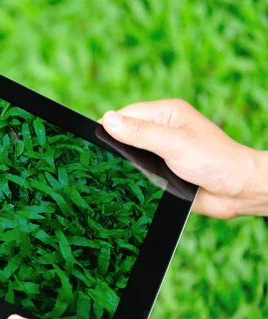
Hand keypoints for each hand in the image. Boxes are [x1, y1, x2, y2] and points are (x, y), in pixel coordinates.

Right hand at [100, 99, 267, 218]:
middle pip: (125, 134)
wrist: (237, 191)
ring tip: (122, 173)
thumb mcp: (174, 144)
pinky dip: (133, 177)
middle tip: (106, 161)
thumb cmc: (215, 160)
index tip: (95, 142)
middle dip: (116, 147)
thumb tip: (108, 120)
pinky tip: (131, 183)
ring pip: (129, 154)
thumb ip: (141, 133)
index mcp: (166, 113)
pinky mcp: (162, 170)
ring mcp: (161, 150)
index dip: (110, 127)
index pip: (126, 115)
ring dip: (125, 164)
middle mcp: (162, 129)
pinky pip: (138, 171)